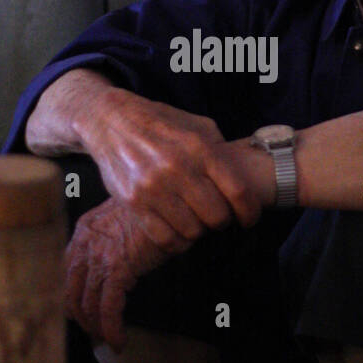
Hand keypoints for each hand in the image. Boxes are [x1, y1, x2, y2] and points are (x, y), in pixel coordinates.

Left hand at [64, 198, 190, 349]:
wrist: (173, 200)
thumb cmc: (158, 209)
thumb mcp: (127, 219)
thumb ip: (115, 237)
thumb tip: (121, 263)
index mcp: (85, 230)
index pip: (68, 270)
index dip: (72, 294)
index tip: (81, 311)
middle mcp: (86, 243)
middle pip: (71, 291)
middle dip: (81, 317)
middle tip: (93, 332)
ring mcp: (99, 257)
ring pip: (88, 304)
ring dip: (97, 328)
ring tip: (108, 340)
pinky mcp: (117, 269)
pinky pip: (108, 308)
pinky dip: (111, 329)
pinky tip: (119, 340)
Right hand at [85, 92, 263, 240]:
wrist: (112, 121)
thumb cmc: (161, 124)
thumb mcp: (198, 125)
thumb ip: (221, 150)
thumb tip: (242, 177)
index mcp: (199, 148)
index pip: (238, 192)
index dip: (250, 212)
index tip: (249, 220)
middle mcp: (177, 168)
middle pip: (217, 217)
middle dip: (222, 221)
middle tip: (217, 217)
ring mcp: (153, 188)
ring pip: (192, 231)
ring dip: (198, 231)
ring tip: (195, 220)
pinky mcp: (134, 203)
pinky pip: (165, 239)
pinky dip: (177, 241)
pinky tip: (179, 231)